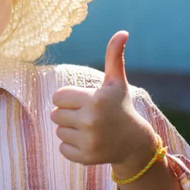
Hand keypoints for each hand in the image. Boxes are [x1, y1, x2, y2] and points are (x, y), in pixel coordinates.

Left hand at [50, 31, 155, 168]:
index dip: (68, 98)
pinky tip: (88, 142)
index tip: (84, 101)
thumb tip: (122, 32)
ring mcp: (89, 141)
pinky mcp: (85, 157)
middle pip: (55, 114)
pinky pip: (62, 148)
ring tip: (89, 128)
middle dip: (68, 113)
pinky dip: (71, 145)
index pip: (57, 96)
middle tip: (87, 116)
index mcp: (95, 100)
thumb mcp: (116, 82)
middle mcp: (92, 121)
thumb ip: (114, 56)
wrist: (134, 143)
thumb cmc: (119, 106)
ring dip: (69, 129)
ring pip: (58, 130)